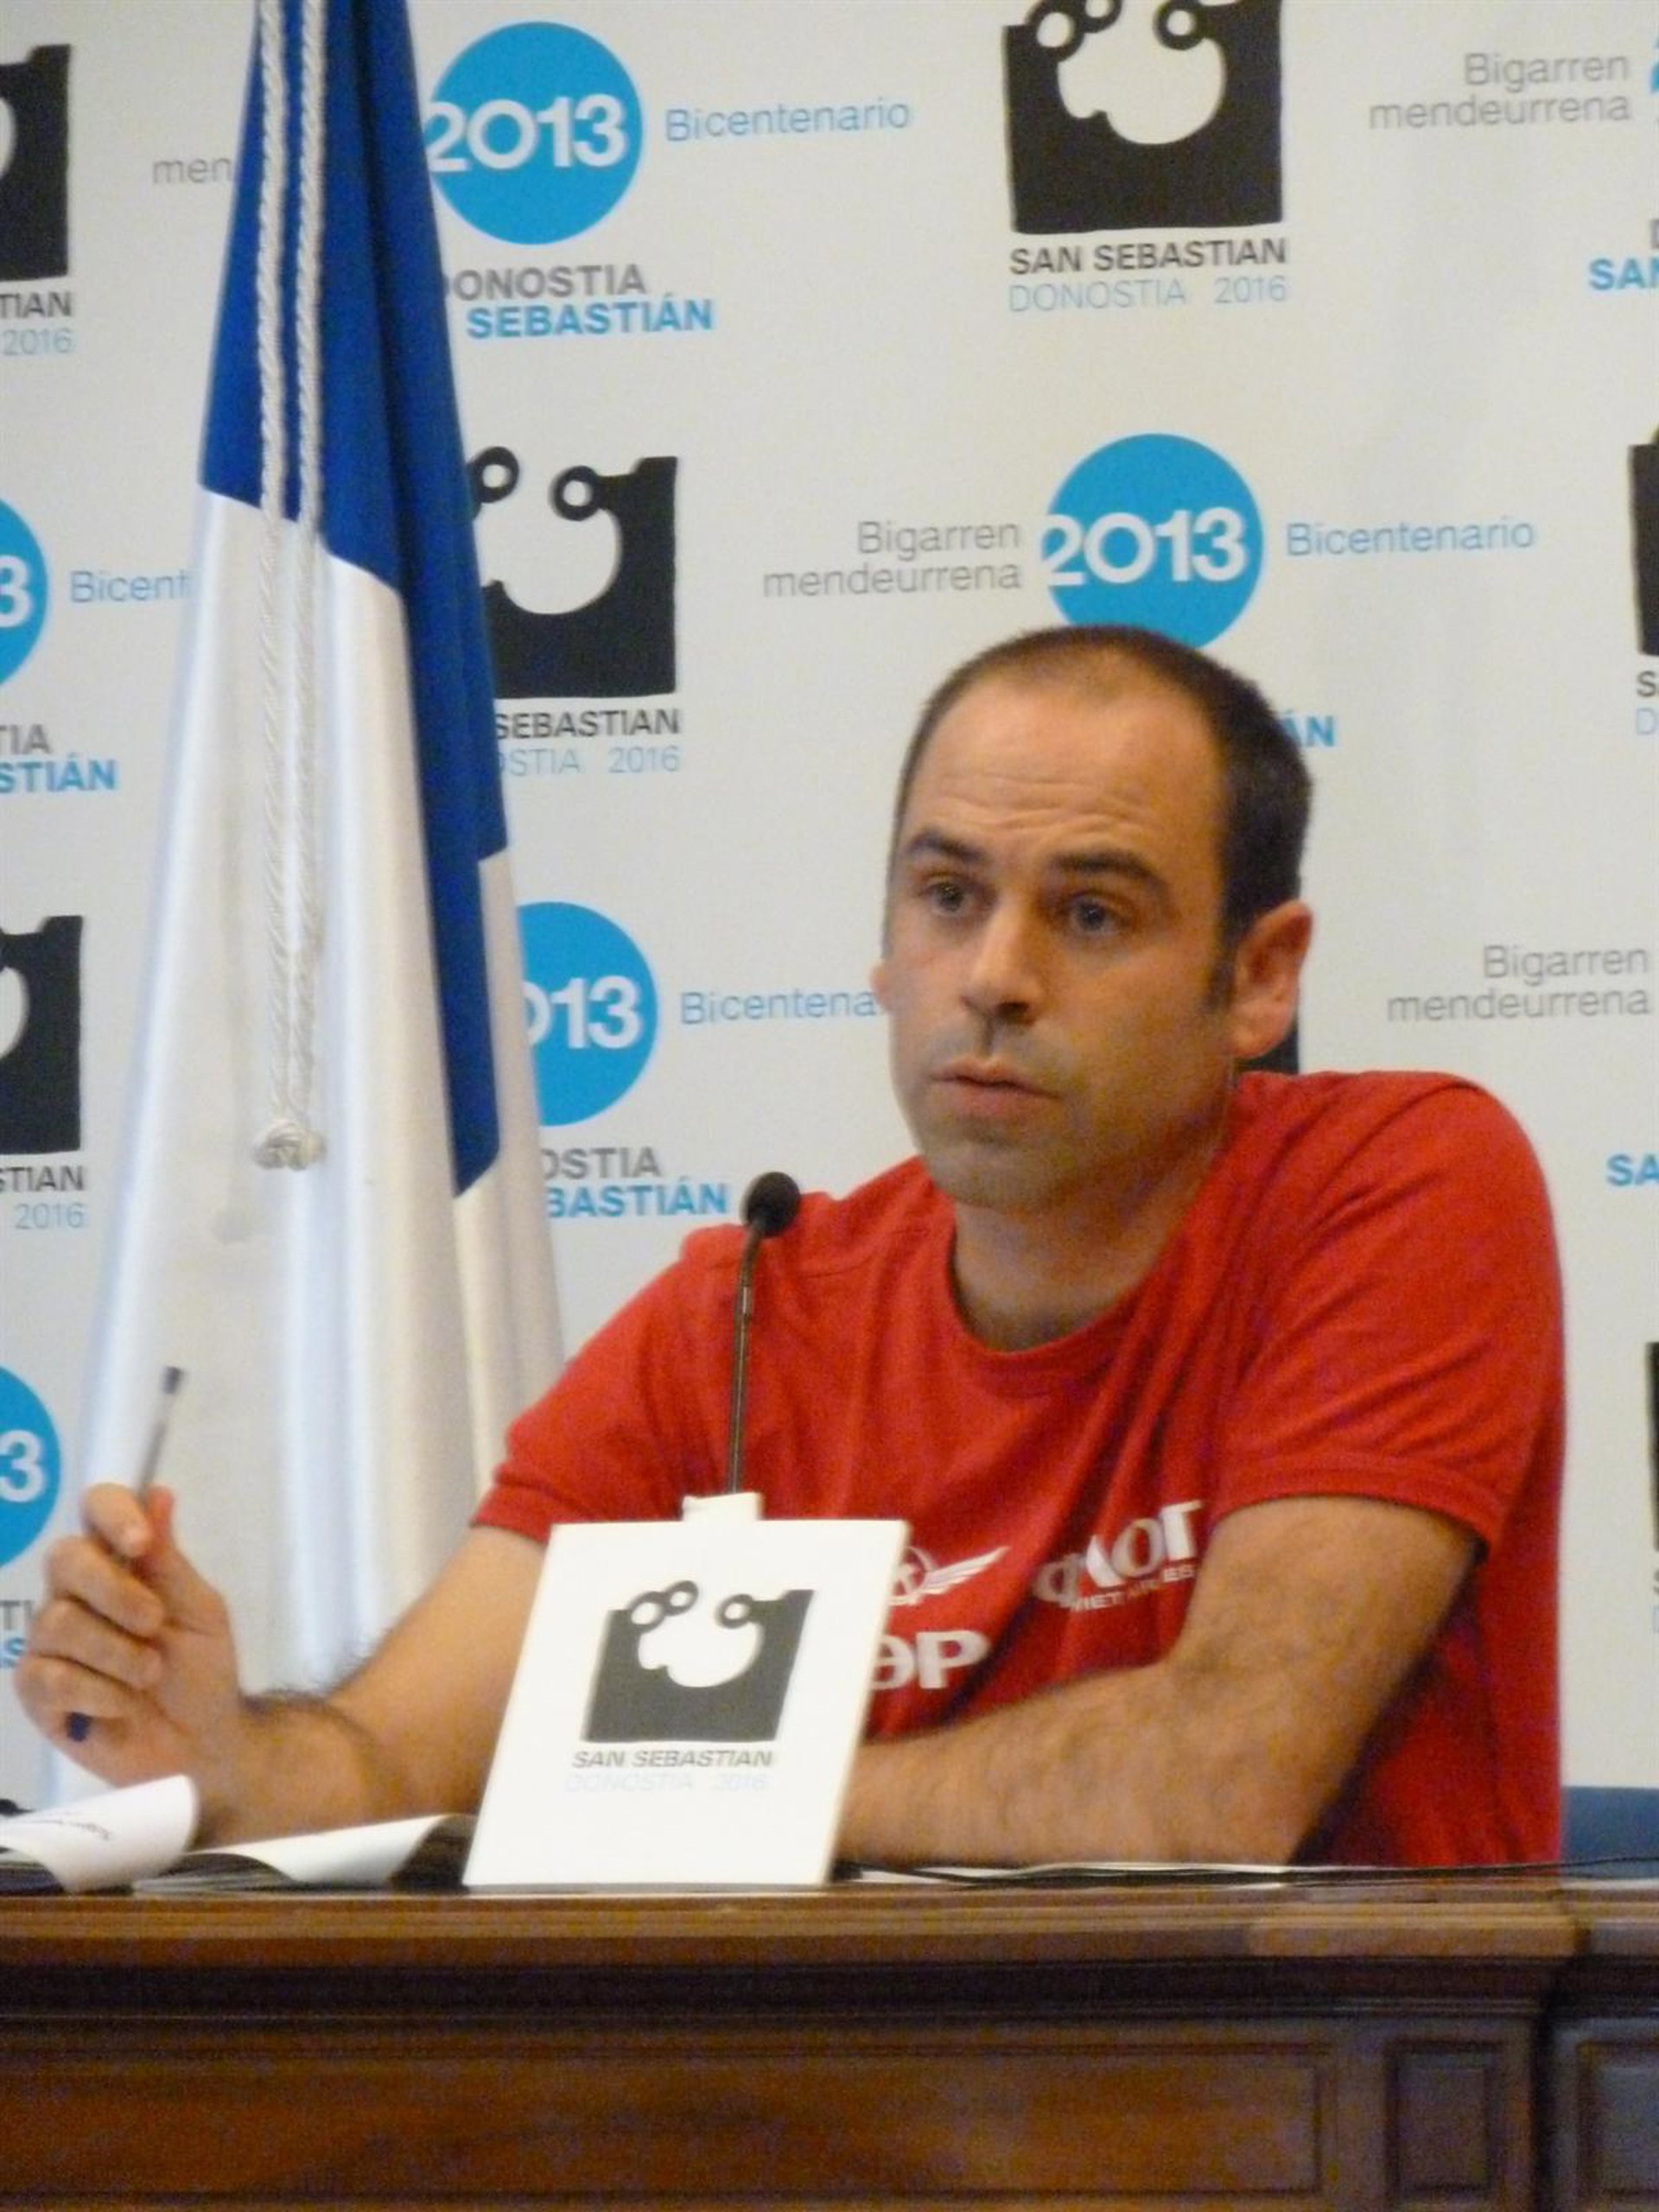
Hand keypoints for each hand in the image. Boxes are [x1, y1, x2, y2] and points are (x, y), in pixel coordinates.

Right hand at [16, 1484, 245, 1814]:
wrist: (201, 1743)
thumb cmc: (202, 1669)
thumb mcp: (200, 1612)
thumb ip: (170, 1561)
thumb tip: (157, 1494)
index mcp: (119, 1561)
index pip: (96, 1509)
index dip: (112, 1515)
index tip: (140, 1543)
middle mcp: (75, 1592)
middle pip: (64, 1559)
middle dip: (115, 1591)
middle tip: (155, 1623)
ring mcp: (49, 1642)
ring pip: (58, 1621)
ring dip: (118, 1652)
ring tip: (149, 1674)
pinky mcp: (36, 1691)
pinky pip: (50, 1677)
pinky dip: (98, 1692)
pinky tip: (121, 1705)